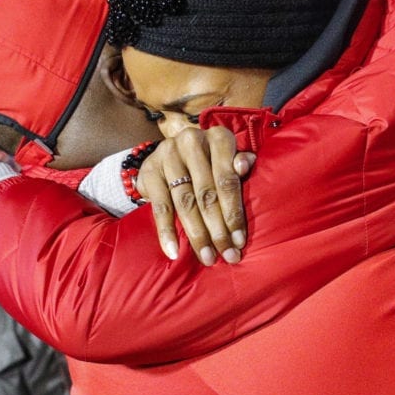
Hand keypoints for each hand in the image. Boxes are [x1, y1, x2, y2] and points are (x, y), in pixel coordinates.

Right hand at [137, 127, 255, 265]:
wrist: (170, 154)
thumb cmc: (210, 162)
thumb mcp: (227, 159)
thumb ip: (238, 164)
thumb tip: (244, 165)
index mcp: (218, 137)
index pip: (227, 179)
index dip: (234, 212)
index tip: (240, 240)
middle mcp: (192, 141)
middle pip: (207, 193)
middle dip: (218, 229)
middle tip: (228, 255)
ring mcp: (168, 155)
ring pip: (185, 202)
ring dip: (197, 234)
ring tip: (207, 257)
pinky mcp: (150, 170)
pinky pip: (160, 206)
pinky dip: (166, 232)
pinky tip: (174, 252)